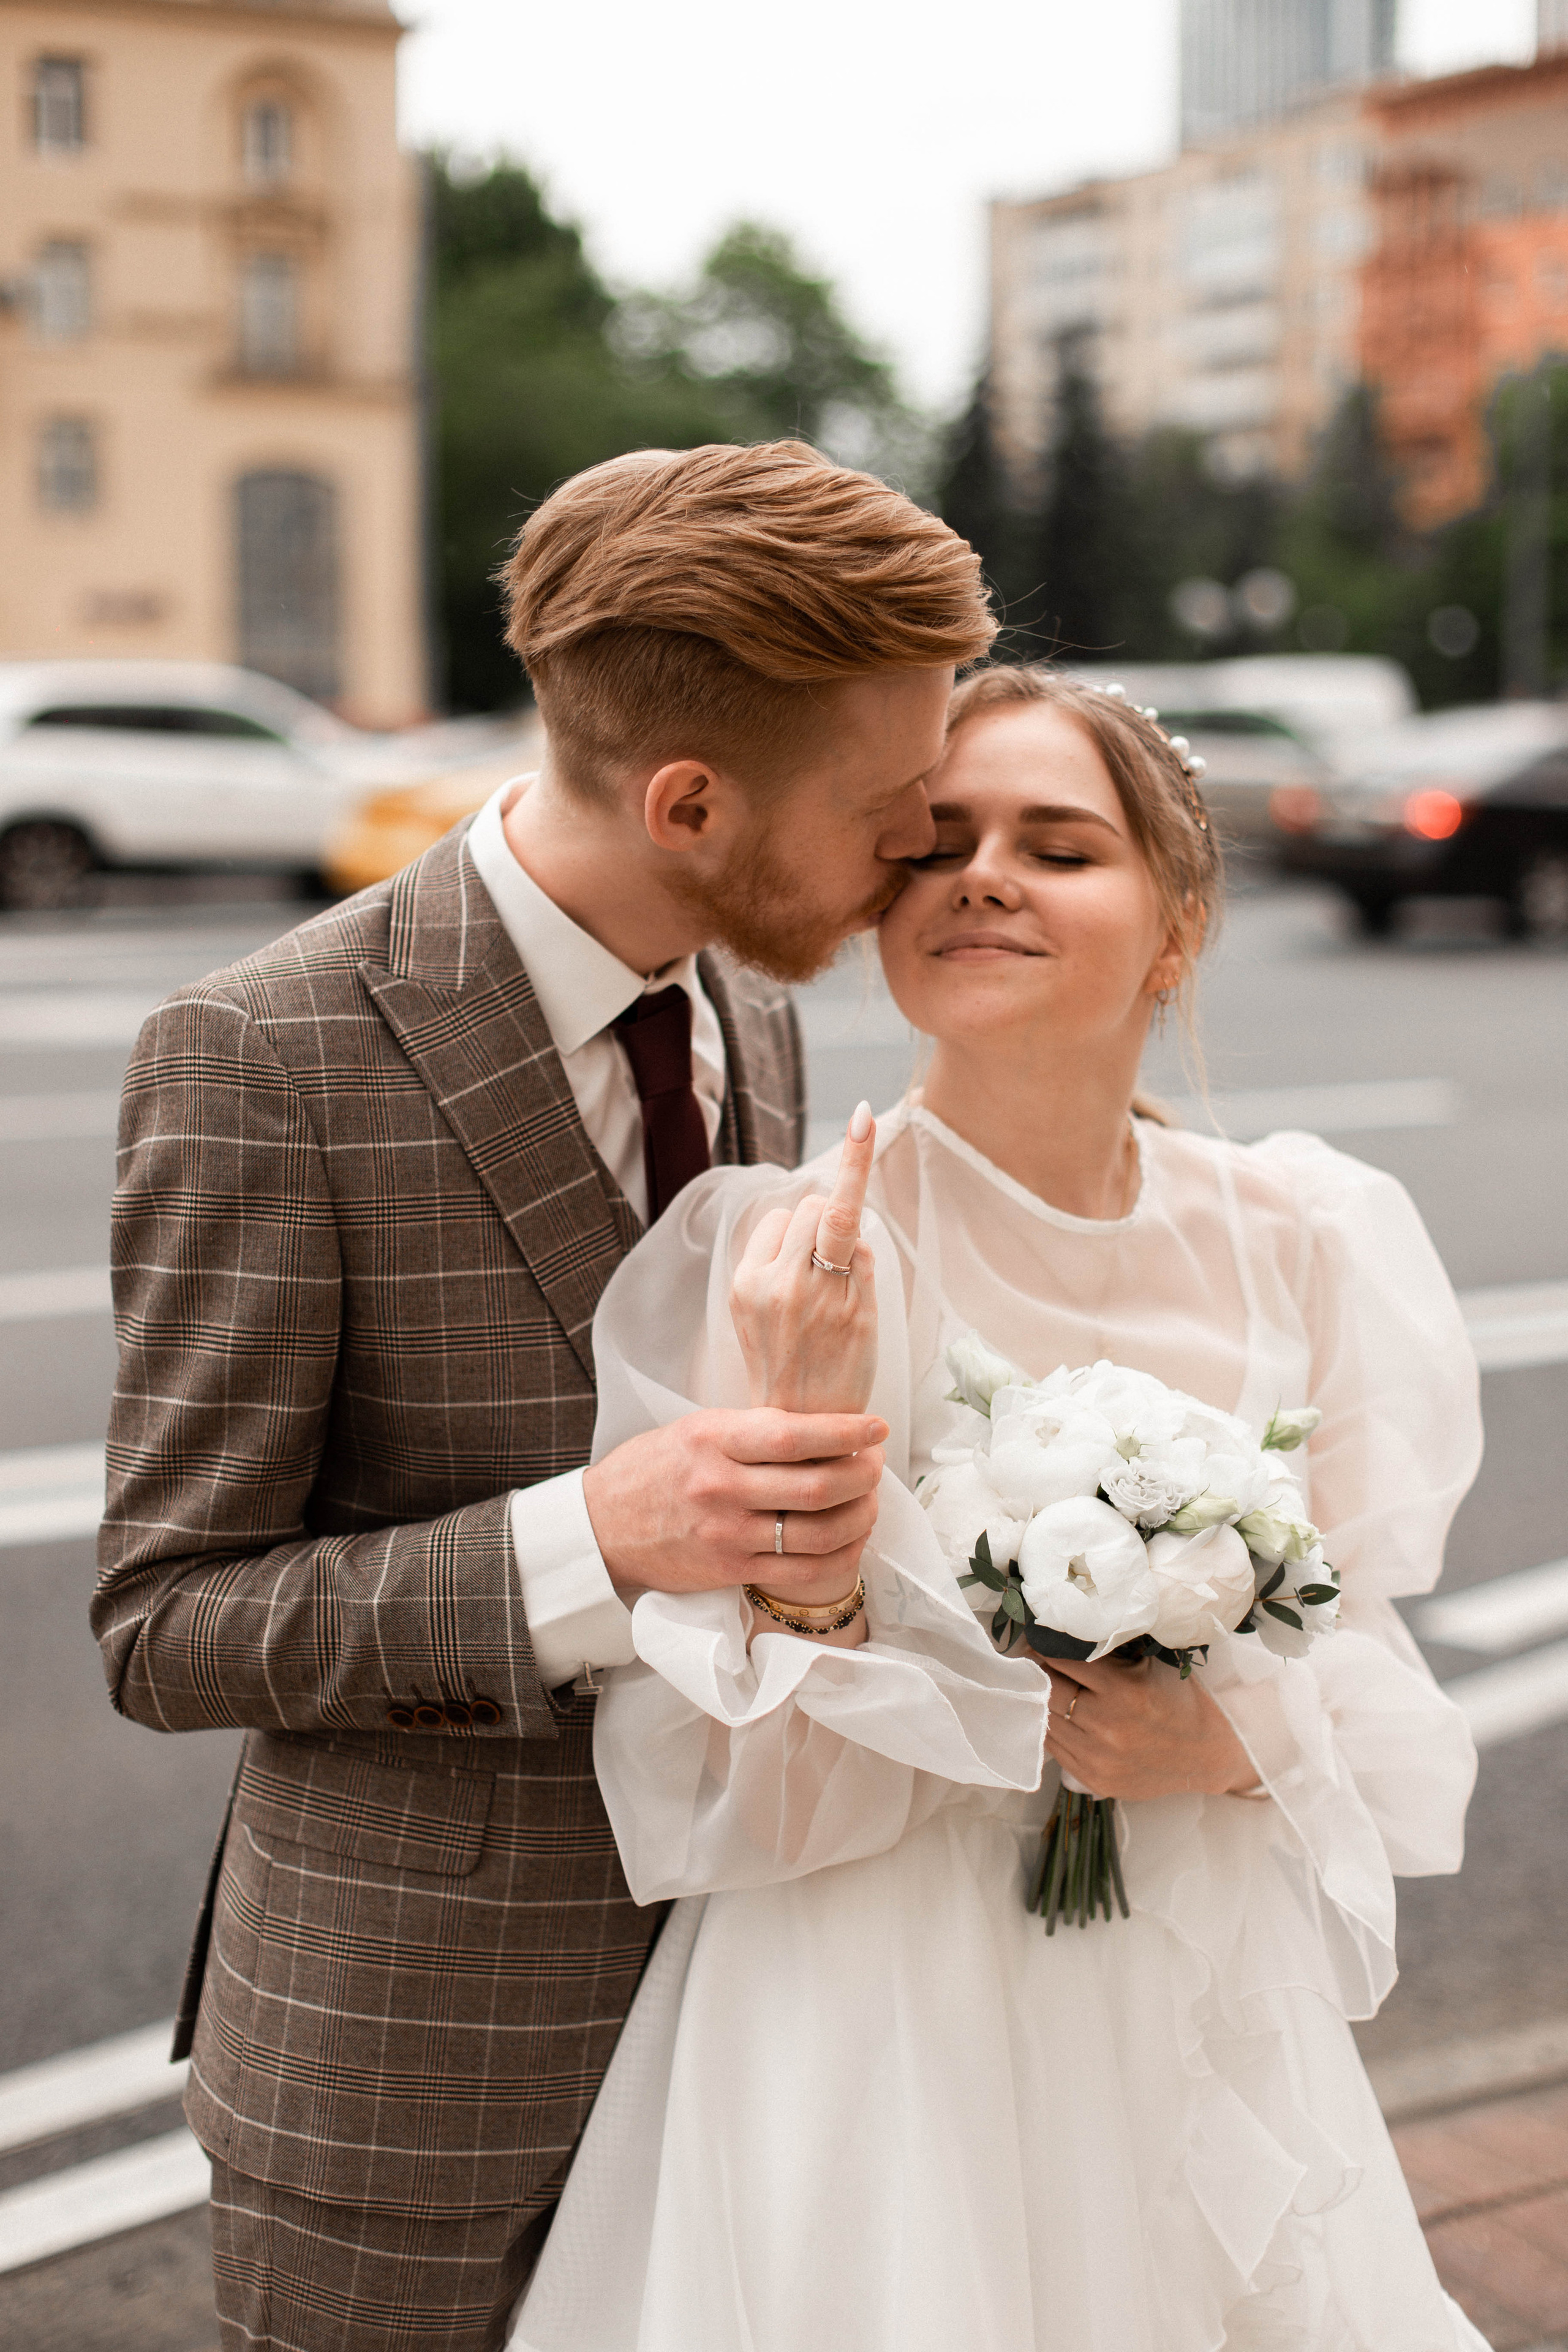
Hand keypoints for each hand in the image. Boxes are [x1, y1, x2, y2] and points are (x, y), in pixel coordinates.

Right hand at [582, 1408, 888, 1603]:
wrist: (603, 1526)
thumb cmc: (654, 1470)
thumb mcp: (695, 1429)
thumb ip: (751, 1429)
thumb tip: (819, 1426)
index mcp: (713, 1441)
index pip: (793, 1435)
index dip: (845, 1432)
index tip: (876, 1427)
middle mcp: (721, 1488)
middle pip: (816, 1486)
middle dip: (863, 1474)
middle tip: (876, 1463)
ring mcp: (728, 1535)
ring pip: (818, 1532)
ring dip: (860, 1516)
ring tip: (869, 1500)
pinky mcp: (731, 1570)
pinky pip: (802, 1570)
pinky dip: (840, 1555)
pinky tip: (851, 1538)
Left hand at [729, 1103, 877, 1413]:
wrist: (799, 1421)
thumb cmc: (846, 1371)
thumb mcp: (870, 1318)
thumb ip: (860, 1262)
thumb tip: (848, 1224)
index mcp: (828, 1292)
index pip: (845, 1211)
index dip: (857, 1160)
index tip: (863, 1116)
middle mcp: (785, 1284)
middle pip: (815, 1206)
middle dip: (832, 1223)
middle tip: (839, 1268)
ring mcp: (754, 1286)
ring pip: (788, 1218)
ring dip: (804, 1234)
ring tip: (812, 1279)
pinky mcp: (736, 1289)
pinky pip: (766, 1239)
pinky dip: (782, 1249)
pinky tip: (789, 1284)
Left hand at [1040, 1653, 1256, 1800]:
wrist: (1208, 1753)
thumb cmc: (1178, 1700)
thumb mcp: (1149, 1665)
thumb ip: (1106, 1653)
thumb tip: (1061, 1633)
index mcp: (1122, 1690)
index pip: (1060, 1660)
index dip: (1043, 1646)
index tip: (1038, 1638)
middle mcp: (1106, 1726)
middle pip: (1046, 1691)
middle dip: (1037, 1671)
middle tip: (1033, 1660)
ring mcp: (1098, 1757)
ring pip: (1044, 1720)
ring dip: (1041, 1701)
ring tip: (1042, 1686)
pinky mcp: (1094, 1779)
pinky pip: (1054, 1748)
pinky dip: (1051, 1727)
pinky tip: (1057, 1714)